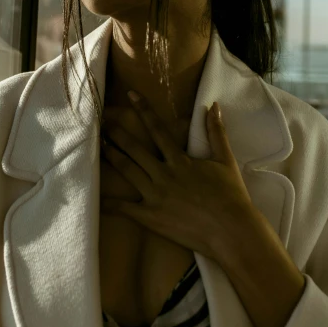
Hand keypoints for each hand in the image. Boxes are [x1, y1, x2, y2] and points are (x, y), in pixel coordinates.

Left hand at [99, 92, 258, 258]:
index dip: (143, 110)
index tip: (130, 95)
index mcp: (180, 159)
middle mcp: (163, 174)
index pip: (158, 129)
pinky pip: (125, 208)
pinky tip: (97, 198)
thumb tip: (214, 106)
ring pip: (127, 171)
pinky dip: (109, 203)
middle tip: (103, 122)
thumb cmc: (231, 196)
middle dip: (117, 133)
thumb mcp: (225, 160)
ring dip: (112, 156)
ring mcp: (155, 196)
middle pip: (135, 149)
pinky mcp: (150, 217)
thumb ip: (217, 132)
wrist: (230, 231)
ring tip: (99, 145)